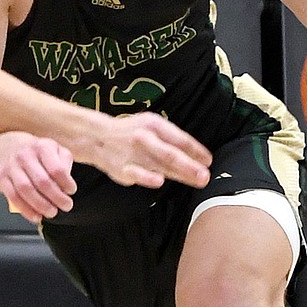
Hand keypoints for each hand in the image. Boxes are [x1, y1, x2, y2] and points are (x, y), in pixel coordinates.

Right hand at [0, 132, 76, 222]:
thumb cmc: (37, 153)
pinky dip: (26, 210)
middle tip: (66, 206)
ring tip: (52, 212)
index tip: (71, 191)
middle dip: (56, 198)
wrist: (8, 146)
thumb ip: (64, 163)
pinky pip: (13, 197)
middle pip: (42, 181)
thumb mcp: (56, 149)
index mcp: (42, 147)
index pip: (57, 169)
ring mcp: (11, 166)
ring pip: (26, 190)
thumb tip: (66, 181)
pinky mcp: (1, 178)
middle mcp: (25, 155)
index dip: (66, 183)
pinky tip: (36, 216)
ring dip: (41, 205)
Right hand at [86, 111, 211, 190]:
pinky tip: (159, 181)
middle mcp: (144, 137)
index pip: (179, 138)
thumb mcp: (152, 127)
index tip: (209, 161)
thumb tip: (199, 156)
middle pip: (170, 153)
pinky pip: (136, 173)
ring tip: (196, 179)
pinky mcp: (122, 168)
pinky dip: (147, 177)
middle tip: (205, 175)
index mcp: (154, 124)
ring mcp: (133, 153)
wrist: (98, 137)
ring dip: (179, 173)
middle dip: (190, 165)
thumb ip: (172, 140)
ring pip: (158, 165)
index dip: (196, 150)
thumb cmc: (131, 133)